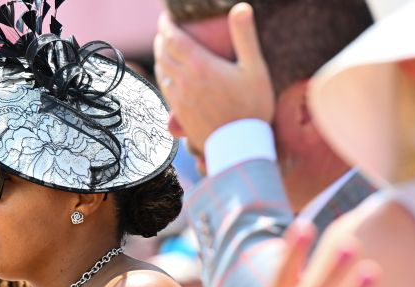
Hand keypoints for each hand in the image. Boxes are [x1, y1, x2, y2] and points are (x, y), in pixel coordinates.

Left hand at [154, 3, 273, 152]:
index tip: (165, 18)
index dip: (165, 25)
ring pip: (161, 71)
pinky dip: (163, 77)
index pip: (173, 39)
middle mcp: (184, 81)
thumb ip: (245, 36)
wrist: (239, 146)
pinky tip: (170, 77)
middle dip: (161, 39)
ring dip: (160, 57)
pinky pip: (164, 90)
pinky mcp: (179, 114)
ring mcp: (179, 99)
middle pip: (162, 54)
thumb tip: (241, 7)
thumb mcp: (254, 68)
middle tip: (164, 32)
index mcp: (200, 66)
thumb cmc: (252, 107)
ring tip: (165, 50)